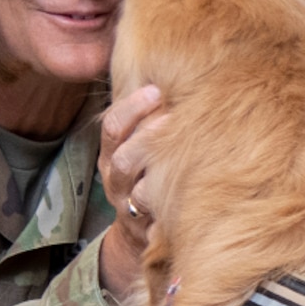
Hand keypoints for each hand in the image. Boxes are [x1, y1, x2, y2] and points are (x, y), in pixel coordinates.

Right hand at [98, 84, 166, 305]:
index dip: (132, 107)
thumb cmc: (144, 173)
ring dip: (159, 173)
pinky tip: (194, 191)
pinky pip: (157, 220)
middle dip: (146, 136)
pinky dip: (172, 208)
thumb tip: (173, 75)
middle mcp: (115, 181)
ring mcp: (129, 207)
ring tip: (186, 154)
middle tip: (173, 116)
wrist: (138, 229)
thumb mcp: (137, 144)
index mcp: (110, 154)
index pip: (112, 127)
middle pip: (121, 158)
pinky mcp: (146, 230)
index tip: (156, 89)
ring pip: (136, 192)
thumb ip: (148, 118)